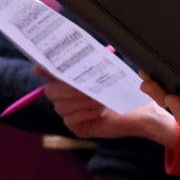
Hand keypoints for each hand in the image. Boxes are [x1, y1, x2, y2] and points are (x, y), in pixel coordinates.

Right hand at [43, 74, 176, 143]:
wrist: (139, 111)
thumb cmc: (123, 90)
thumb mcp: (104, 72)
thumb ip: (84, 64)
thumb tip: (72, 52)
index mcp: (71, 80)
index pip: (49, 73)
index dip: (43, 70)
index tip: (40, 67)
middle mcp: (67, 97)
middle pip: (51, 91)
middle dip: (68, 89)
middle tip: (83, 87)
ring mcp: (70, 113)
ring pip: (62, 106)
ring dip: (81, 102)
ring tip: (99, 100)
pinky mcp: (77, 127)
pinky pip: (71, 119)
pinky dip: (85, 113)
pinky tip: (100, 112)